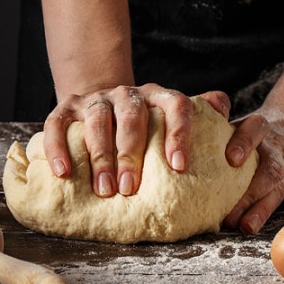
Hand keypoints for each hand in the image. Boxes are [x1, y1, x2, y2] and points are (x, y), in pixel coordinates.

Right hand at [42, 84, 229, 196]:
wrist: (104, 106)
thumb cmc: (147, 127)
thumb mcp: (174, 121)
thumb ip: (203, 118)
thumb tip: (226, 116)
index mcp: (160, 97)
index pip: (177, 105)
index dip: (179, 132)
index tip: (179, 165)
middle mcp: (128, 93)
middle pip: (133, 116)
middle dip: (131, 153)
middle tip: (130, 188)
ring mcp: (97, 99)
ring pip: (98, 120)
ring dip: (101, 155)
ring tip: (104, 190)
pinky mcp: (67, 108)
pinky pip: (57, 125)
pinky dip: (58, 148)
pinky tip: (63, 173)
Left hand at [223, 110, 283, 233]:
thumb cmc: (252, 133)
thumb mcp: (236, 123)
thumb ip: (213, 133)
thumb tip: (173, 148)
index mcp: (258, 128)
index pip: (253, 130)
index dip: (243, 143)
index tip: (230, 160)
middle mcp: (277, 145)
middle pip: (266, 169)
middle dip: (248, 194)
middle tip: (229, 217)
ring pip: (281, 183)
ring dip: (264, 207)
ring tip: (247, 226)